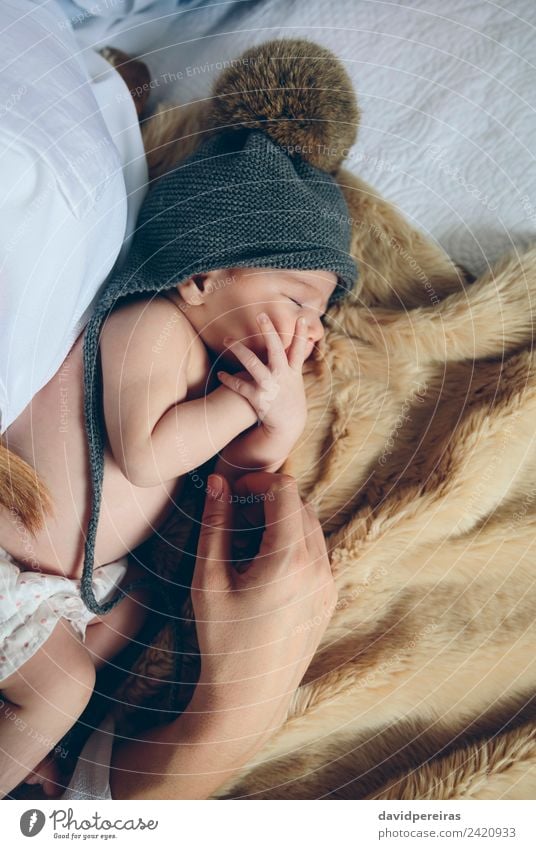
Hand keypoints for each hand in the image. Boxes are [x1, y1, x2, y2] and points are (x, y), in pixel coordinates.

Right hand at [189, 471, 337, 756]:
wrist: (250, 698)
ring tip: (247, 539)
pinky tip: (265, 564)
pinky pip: (317, 552)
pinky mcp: (329, 598)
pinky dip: (294, 543)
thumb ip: (214, 526)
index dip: (258, 480)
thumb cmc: (223, 641)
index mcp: (289, 559)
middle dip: (268, 498)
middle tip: (236, 514)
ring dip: (283, 519)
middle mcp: (318, 567)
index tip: (234, 490)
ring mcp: (328, 584)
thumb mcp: (209, 581)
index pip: (285, 489)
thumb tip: (218, 483)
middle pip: (300, 504)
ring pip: (311, 527)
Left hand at [217, 313, 308, 442]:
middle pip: (275, 349)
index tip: (301, 317)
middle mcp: (282, 376)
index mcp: (293, 371)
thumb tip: (298, 343)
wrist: (288, 425)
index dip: (301, 333)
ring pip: (252, 363)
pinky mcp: (258, 398)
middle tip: (260, 315)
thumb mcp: (296, 379)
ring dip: (238, 350)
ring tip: (226, 339)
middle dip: (268, 331)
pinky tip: (220, 374)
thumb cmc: (290, 398)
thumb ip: (293, 362)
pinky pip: (239, 386)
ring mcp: (270, 386)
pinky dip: (229, 379)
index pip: (298, 349)